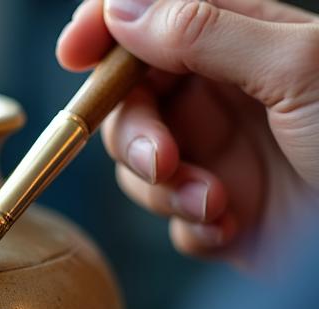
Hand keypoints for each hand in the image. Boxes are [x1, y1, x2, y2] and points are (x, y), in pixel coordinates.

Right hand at [57, 0, 318, 270]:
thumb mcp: (295, 70)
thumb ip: (205, 31)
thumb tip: (120, 7)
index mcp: (243, 43)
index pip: (152, 17)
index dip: (105, 28)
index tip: (73, 53)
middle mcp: (223, 97)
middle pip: (129, 99)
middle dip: (133, 132)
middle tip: (161, 160)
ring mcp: (218, 156)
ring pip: (138, 163)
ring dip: (166, 189)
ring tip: (217, 203)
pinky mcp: (219, 212)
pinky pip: (170, 216)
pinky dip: (192, 225)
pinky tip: (231, 227)